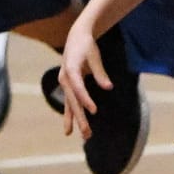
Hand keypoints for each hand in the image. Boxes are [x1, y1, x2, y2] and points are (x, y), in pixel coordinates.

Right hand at [57, 24, 110, 138]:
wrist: (76, 37)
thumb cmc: (87, 45)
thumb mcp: (95, 56)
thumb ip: (100, 72)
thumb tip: (109, 87)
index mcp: (71, 69)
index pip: (78, 88)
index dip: (85, 99)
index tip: (94, 111)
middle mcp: (65, 78)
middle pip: (73, 101)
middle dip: (80, 118)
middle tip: (87, 134)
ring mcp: (65, 83)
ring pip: (70, 104)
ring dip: (76, 120)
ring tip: (84, 136)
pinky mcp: (68, 86)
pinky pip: (69, 103)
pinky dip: (71, 115)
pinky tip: (71, 128)